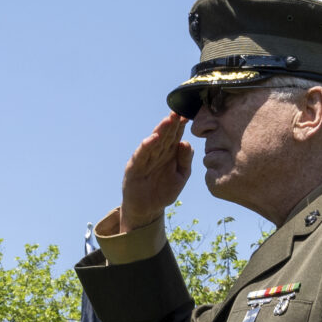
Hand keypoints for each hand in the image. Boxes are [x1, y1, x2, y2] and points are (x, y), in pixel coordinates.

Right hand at [118, 112, 193, 232]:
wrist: (147, 209)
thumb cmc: (164, 190)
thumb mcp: (180, 176)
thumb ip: (185, 160)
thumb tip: (186, 143)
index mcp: (169, 153)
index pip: (175, 136)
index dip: (181, 126)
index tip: (188, 114)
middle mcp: (157, 153)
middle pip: (165, 135)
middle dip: (171, 124)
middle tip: (178, 111)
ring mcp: (145, 159)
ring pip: (154, 142)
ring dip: (161, 131)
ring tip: (168, 120)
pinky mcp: (134, 168)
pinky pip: (141, 155)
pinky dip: (146, 146)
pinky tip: (153, 138)